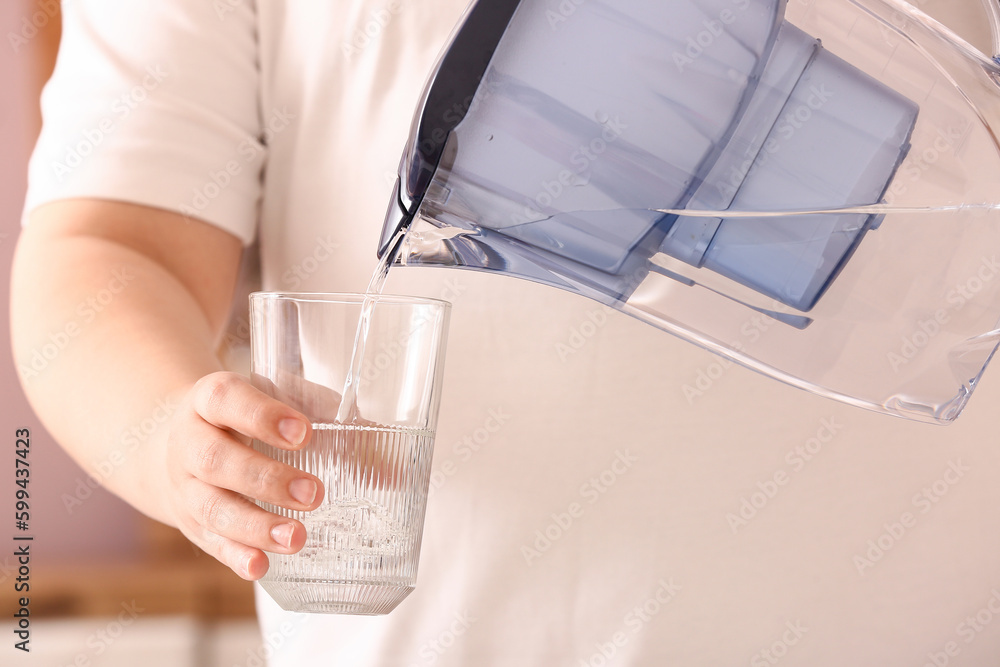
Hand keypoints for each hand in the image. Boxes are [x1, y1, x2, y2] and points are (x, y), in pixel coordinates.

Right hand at [154, 371, 324, 579]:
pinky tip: (262, 566)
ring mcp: (184, 484)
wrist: (184, 440)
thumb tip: (394, 471)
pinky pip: (208, 541)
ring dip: (255, 525)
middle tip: (314, 493)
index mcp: (211, 397)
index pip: (227, 398)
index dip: (261, 415)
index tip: (303, 433)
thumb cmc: (253, 415)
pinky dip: (235, 555)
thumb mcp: (284, 401)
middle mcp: (189, 440)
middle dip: (265, 479)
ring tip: (296, 537)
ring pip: (210, 506)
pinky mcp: (189, 521)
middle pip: (215, 459)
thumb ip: (335, 424)